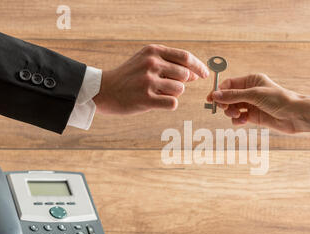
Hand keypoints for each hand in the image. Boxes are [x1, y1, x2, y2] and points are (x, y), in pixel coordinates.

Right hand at [94, 44, 208, 114]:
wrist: (104, 90)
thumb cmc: (130, 76)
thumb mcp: (146, 60)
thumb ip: (170, 63)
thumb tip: (195, 74)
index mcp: (153, 51)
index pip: (185, 57)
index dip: (198, 66)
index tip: (205, 74)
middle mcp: (151, 64)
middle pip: (185, 75)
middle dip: (182, 82)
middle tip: (167, 86)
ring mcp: (148, 82)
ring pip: (180, 90)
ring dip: (172, 94)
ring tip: (157, 93)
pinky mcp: (145, 99)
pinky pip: (173, 103)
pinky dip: (169, 104)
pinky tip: (156, 102)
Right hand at [207, 73, 309, 133]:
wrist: (295, 115)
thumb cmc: (279, 100)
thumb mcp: (254, 95)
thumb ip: (233, 96)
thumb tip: (214, 95)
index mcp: (251, 80)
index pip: (229, 84)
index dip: (219, 91)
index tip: (210, 99)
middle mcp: (250, 92)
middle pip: (228, 97)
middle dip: (225, 103)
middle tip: (224, 109)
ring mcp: (252, 105)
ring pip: (232, 108)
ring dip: (231, 113)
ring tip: (238, 115)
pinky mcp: (254, 117)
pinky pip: (239, 118)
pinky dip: (238, 120)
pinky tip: (243, 121)